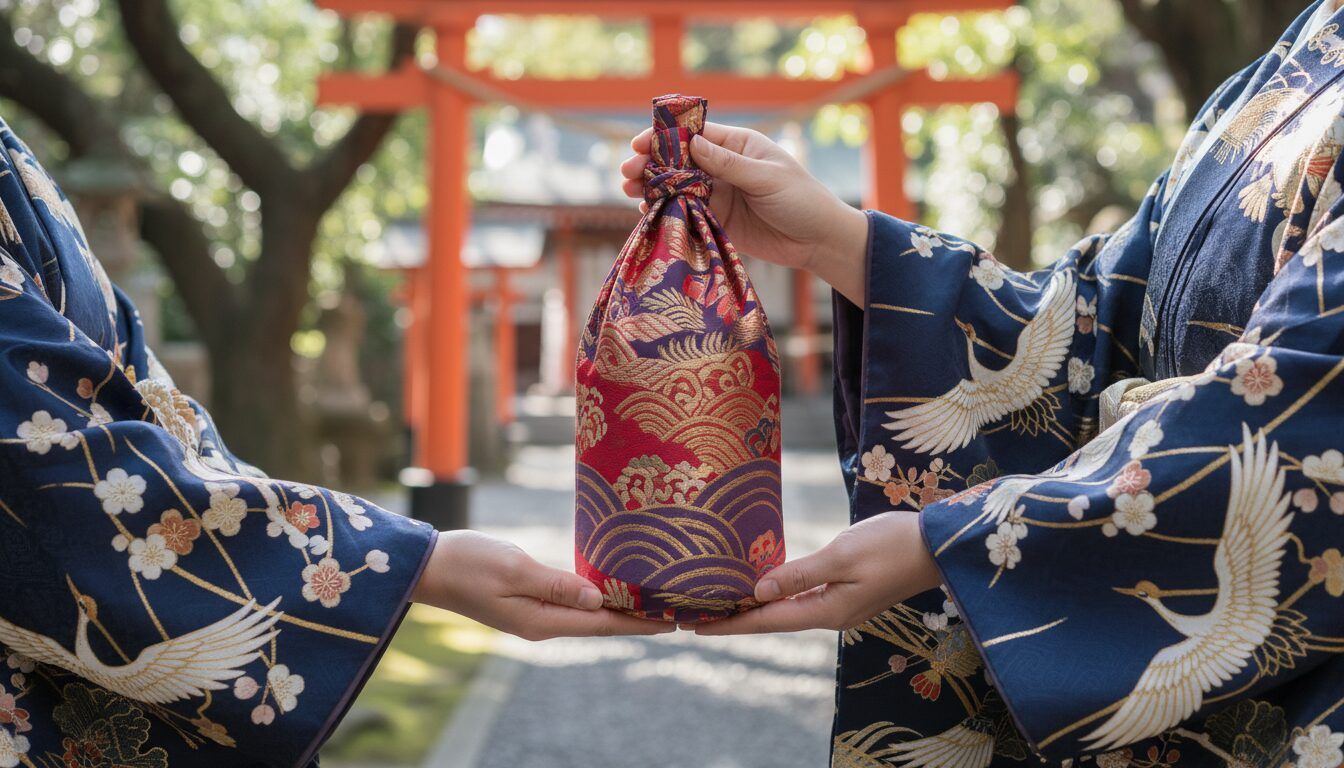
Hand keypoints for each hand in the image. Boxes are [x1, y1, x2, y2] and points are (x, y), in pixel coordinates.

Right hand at [412, 530, 672, 639]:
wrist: (428, 566)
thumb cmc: (469, 562)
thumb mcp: (515, 568)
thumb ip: (557, 585)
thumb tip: (597, 600)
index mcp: (541, 620)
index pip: (602, 624)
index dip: (639, 623)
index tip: (672, 621)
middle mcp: (542, 624)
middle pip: (599, 623)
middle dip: (636, 618)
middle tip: (673, 608)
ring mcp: (533, 615)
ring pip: (587, 615)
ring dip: (618, 608)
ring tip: (651, 599)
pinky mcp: (526, 603)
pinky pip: (570, 604)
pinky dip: (595, 598)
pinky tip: (609, 588)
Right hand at [620, 122, 868, 304]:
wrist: (819, 241)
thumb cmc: (802, 200)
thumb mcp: (767, 178)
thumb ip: (729, 165)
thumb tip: (692, 144)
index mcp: (738, 145)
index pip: (694, 134)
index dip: (664, 137)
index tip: (639, 143)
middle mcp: (724, 167)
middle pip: (679, 161)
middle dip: (651, 163)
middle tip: (627, 172)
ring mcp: (718, 194)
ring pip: (677, 187)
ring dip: (652, 187)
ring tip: (629, 191)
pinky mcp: (717, 221)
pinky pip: (685, 214)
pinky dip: (665, 212)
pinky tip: (648, 212)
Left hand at [695, 512, 941, 634]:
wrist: (940, 545)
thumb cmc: (892, 546)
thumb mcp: (842, 555)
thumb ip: (799, 573)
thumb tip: (758, 590)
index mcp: (827, 610)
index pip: (767, 620)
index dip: (731, 623)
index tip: (696, 627)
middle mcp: (831, 613)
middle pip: (773, 619)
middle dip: (737, 618)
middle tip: (699, 615)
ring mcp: (842, 604)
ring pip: (788, 609)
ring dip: (756, 606)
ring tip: (724, 601)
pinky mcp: (850, 590)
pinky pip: (804, 597)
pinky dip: (779, 593)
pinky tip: (766, 585)